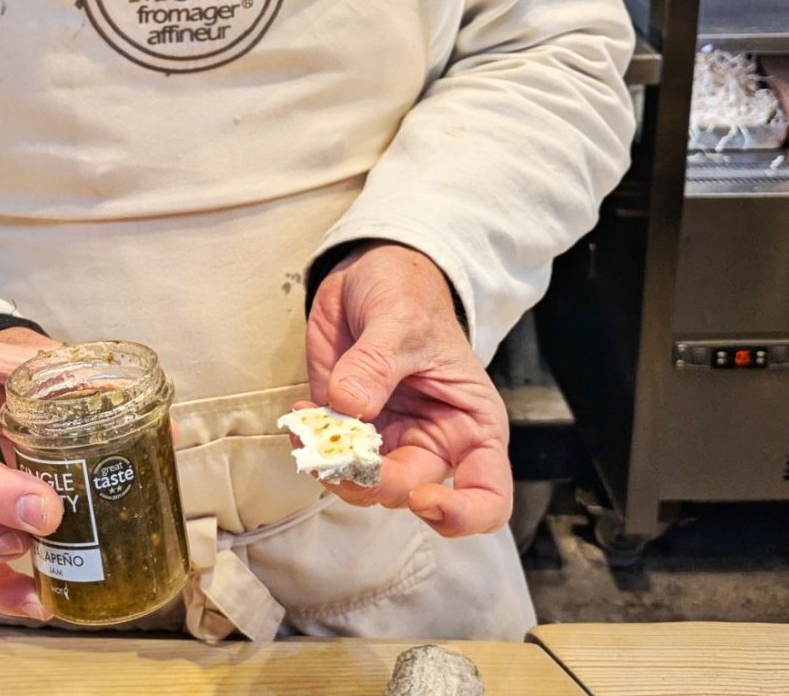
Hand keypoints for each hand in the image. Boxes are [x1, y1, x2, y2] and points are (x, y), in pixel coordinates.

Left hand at [303, 243, 511, 538]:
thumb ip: (377, 363)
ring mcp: (388, 438)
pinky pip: (330, 456)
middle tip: (335, 454)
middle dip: (370, 482)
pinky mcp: (348, 428)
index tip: (422, 499)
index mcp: (472, 424)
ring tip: (308, 429)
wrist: (370, 273)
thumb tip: (349, 406)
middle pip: (409, 492)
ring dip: (332, 467)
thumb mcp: (401, 320)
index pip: (488, 496)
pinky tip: (301, 417)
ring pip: (363, 484)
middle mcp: (434, 441)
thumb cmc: (409, 295)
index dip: (460, 514)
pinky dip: (311, 447)